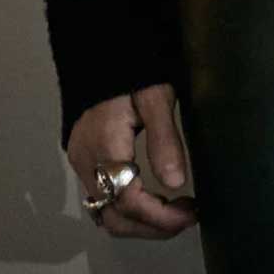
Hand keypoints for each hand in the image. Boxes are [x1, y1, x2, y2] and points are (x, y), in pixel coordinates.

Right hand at [67, 81, 199, 238]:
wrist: (102, 45)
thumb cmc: (133, 68)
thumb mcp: (156, 96)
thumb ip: (164, 139)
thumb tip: (176, 183)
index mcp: (105, 147)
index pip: (129, 202)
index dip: (161, 217)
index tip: (191, 214)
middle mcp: (87, 162)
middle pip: (114, 217)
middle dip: (153, 227)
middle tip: (188, 217)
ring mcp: (81, 162)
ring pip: (106, 213)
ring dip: (140, 222)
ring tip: (175, 211)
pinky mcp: (83, 159)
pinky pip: (101, 199)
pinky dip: (127, 210)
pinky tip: (153, 200)